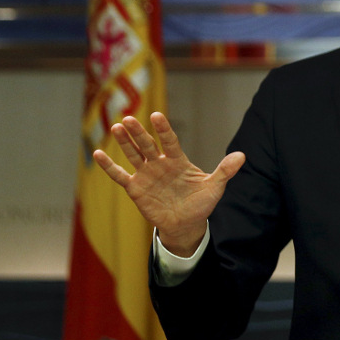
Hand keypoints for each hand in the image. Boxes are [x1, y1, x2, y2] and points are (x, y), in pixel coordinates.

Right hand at [93, 111, 244, 256]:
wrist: (186, 223)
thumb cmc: (200, 203)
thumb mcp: (215, 187)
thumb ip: (225, 171)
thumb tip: (242, 156)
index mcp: (178, 160)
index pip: (169, 141)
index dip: (163, 129)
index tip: (156, 116)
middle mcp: (160, 163)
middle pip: (148, 144)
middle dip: (139, 132)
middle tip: (129, 117)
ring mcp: (146, 174)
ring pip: (133, 155)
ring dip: (124, 143)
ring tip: (116, 127)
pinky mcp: (136, 188)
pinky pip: (120, 176)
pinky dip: (109, 167)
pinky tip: (97, 153)